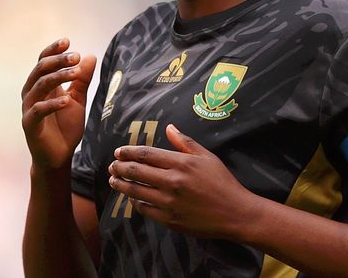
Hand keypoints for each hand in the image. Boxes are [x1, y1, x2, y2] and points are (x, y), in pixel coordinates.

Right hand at [22, 38, 96, 170]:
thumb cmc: (66, 127)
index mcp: (42, 85)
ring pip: (39, 86)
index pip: (43, 61)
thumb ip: (82, 80)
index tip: (67, 41)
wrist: (59, 157)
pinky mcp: (29, 125)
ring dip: (58, 77)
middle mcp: (32, 93)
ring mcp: (29, 108)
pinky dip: (52, 104)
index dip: (53, 50)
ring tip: (75, 73)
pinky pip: (38, 110)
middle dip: (58, 61)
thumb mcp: (78, 100)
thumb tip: (90, 56)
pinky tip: (66, 100)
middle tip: (75, 56)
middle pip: (40, 69)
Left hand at [108, 124, 255, 238]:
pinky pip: (145, 209)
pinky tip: (132, 198)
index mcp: (181, 163)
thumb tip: (168, 127)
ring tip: (113, 181)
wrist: (235, 213)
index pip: (146, 154)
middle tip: (112, 165)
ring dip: (121, 185)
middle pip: (136, 171)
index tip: (118, 151)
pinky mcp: (170, 219)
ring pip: (136, 191)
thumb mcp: (207, 157)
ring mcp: (169, 202)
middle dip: (119, 167)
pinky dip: (135, 202)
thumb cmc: (222, 182)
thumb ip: (185, 142)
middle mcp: (172, 182)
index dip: (128, 152)